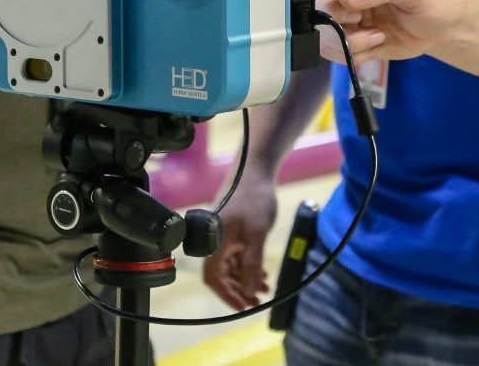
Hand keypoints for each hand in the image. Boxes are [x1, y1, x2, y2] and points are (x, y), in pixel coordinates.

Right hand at [201, 173, 278, 309]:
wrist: (255, 171)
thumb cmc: (255, 199)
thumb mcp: (257, 234)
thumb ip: (251, 263)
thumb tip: (247, 290)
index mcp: (214, 243)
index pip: (213, 278)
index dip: (227, 295)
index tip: (243, 307)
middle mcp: (214, 242)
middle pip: (221, 275)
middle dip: (239, 290)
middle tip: (257, 302)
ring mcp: (222, 237)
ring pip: (230, 266)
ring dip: (245, 279)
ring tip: (265, 289)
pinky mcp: (230, 231)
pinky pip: (235, 256)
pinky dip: (247, 267)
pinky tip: (262, 273)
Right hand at [315, 0, 457, 63]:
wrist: (444, 26)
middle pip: (313, 2)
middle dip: (335, 17)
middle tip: (360, 19)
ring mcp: (345, 14)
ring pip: (321, 31)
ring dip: (347, 39)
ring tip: (376, 35)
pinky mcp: (349, 37)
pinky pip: (336, 51)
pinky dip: (355, 52)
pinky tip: (377, 42)